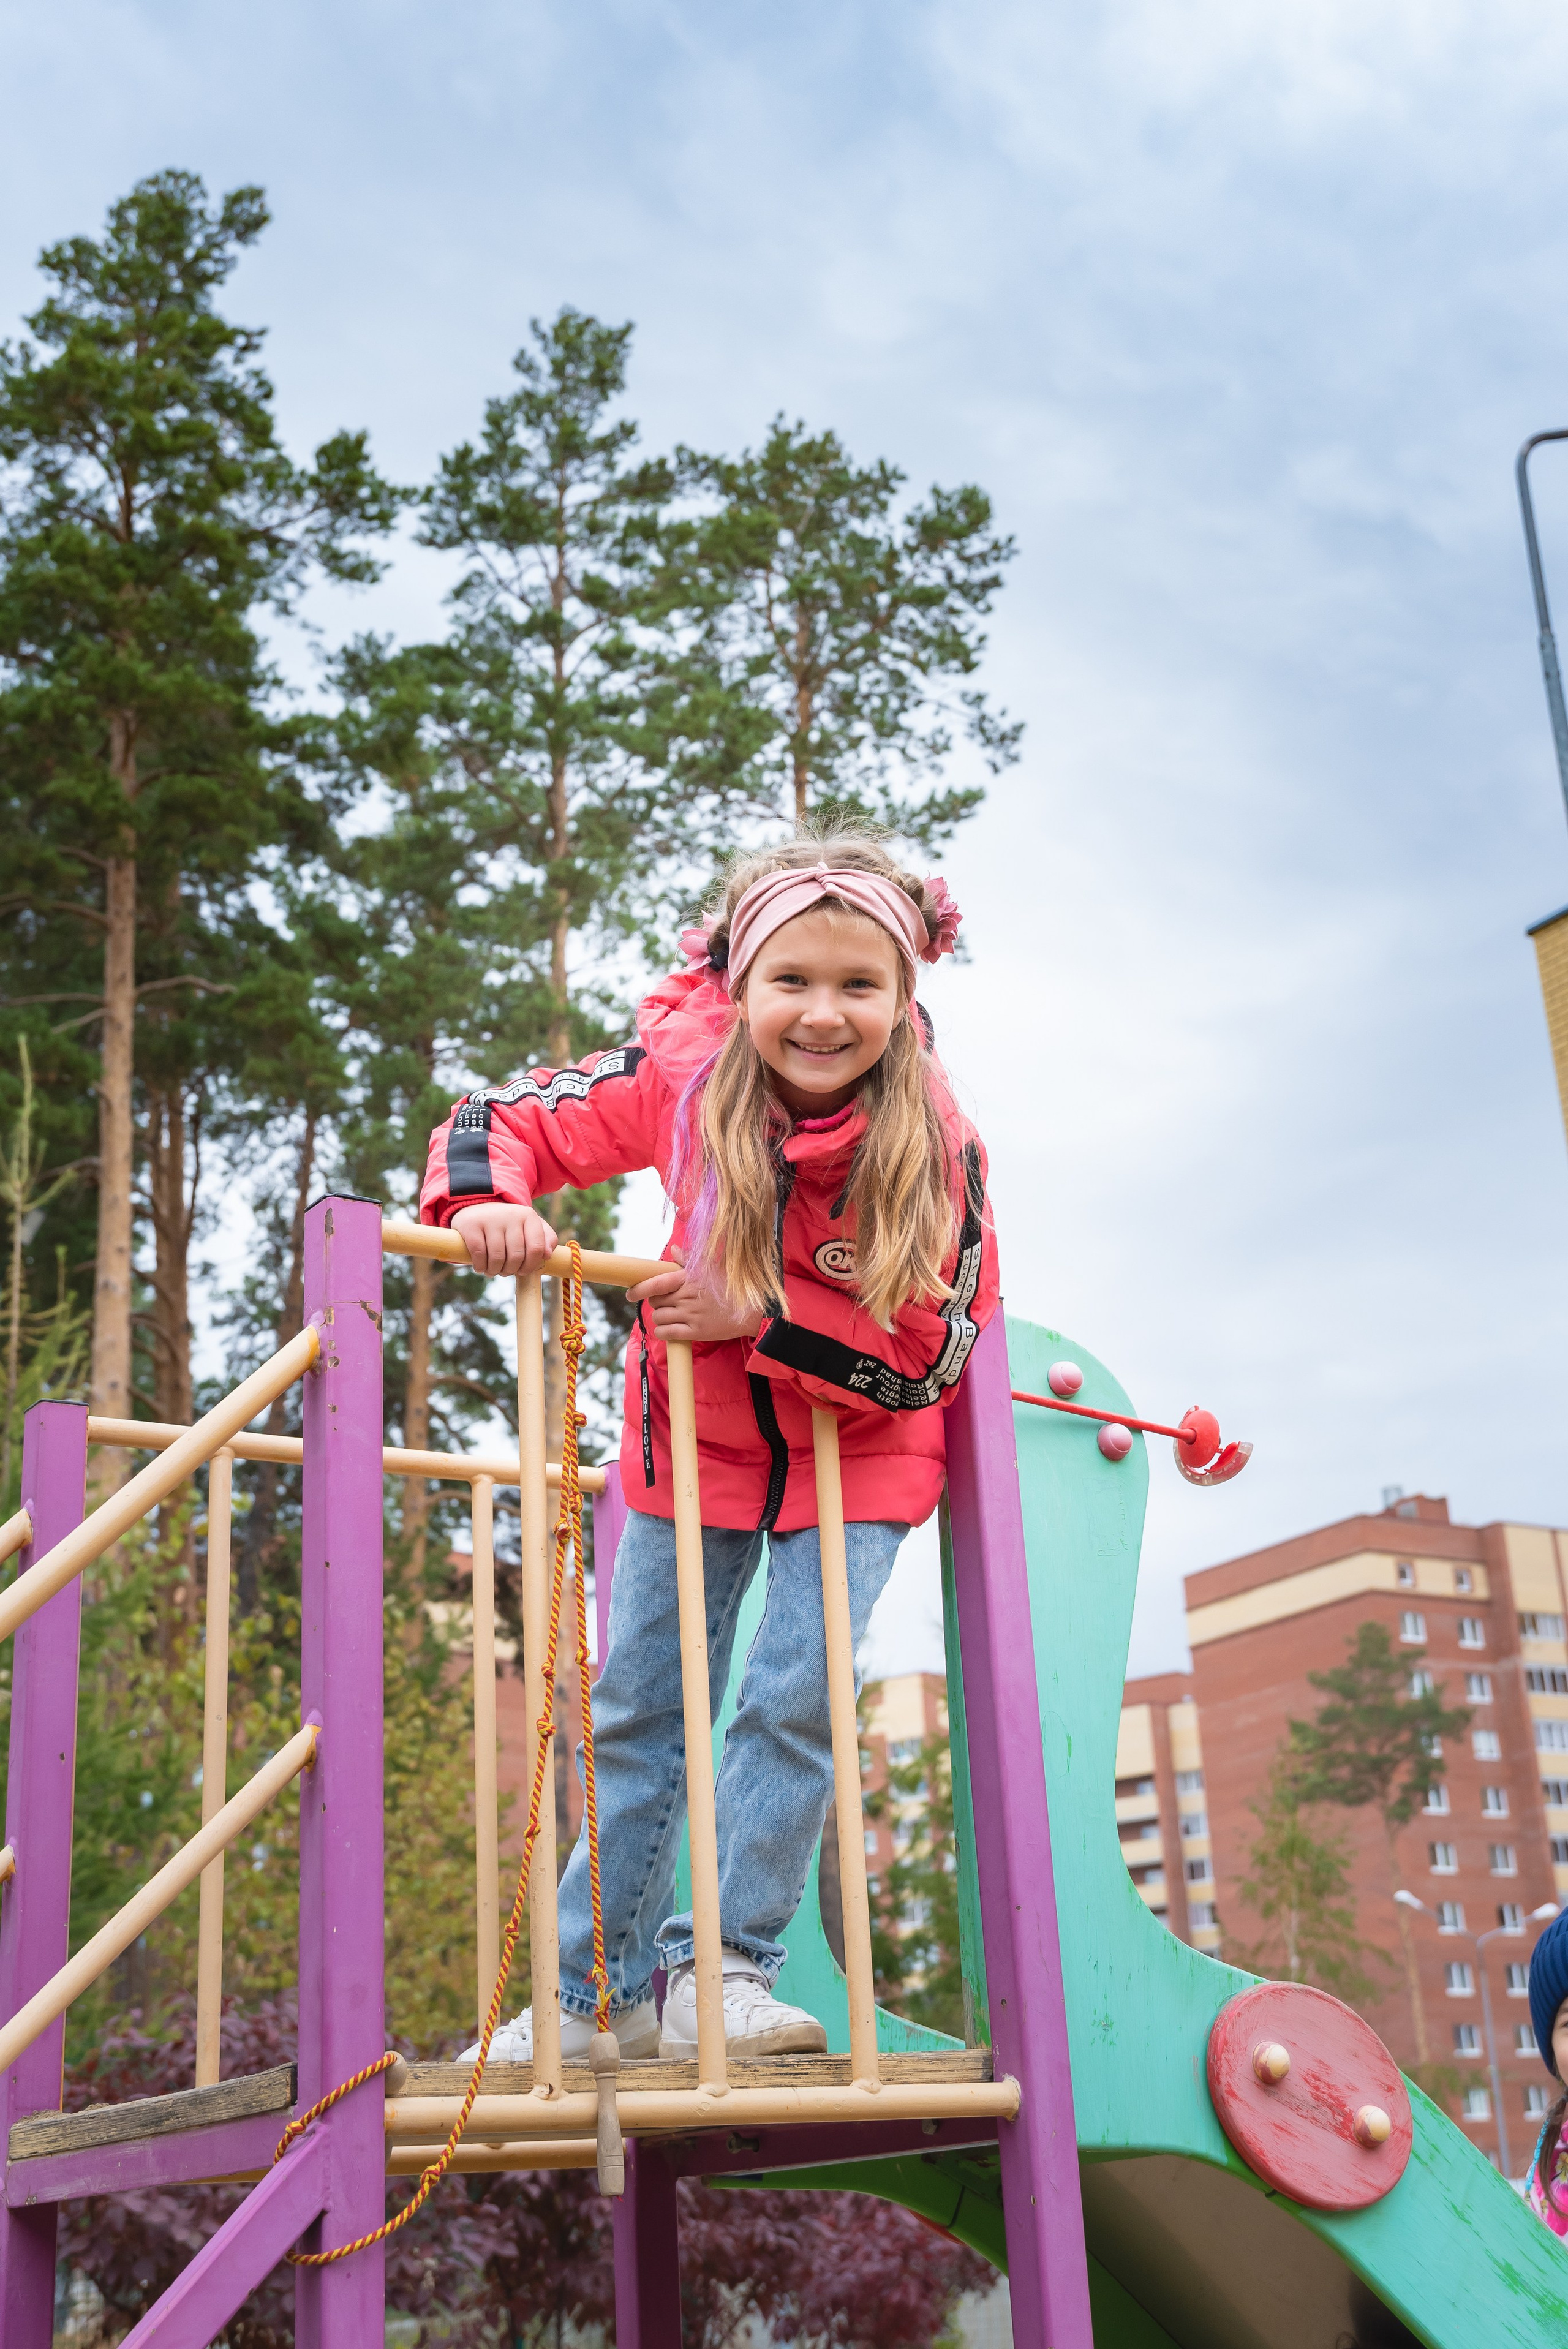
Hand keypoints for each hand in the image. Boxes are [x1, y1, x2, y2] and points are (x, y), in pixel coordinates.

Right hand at [450, 1200, 557, 1279]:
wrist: (476, 1208)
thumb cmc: (507, 1225)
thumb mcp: (529, 1227)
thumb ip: (545, 1239)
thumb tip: (547, 1255)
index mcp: (528, 1215)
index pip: (537, 1248)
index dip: (530, 1266)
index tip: (523, 1271)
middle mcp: (511, 1214)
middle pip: (516, 1256)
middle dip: (511, 1270)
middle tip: (506, 1271)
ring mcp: (490, 1218)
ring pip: (497, 1258)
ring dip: (495, 1271)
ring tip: (493, 1270)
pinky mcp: (471, 1225)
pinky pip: (479, 1254)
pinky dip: (480, 1266)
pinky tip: (481, 1267)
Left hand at [626, 1249, 763, 1346]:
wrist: (750, 1311)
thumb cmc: (729, 1288)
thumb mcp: (711, 1268)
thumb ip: (689, 1259)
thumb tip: (672, 1250)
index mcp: (688, 1278)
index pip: (656, 1282)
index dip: (639, 1288)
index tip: (630, 1292)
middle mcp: (687, 1296)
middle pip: (655, 1300)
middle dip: (655, 1301)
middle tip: (664, 1302)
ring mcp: (691, 1314)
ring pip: (658, 1317)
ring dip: (659, 1317)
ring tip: (670, 1315)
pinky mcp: (695, 1331)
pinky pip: (666, 1333)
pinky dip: (662, 1331)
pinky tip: (668, 1328)